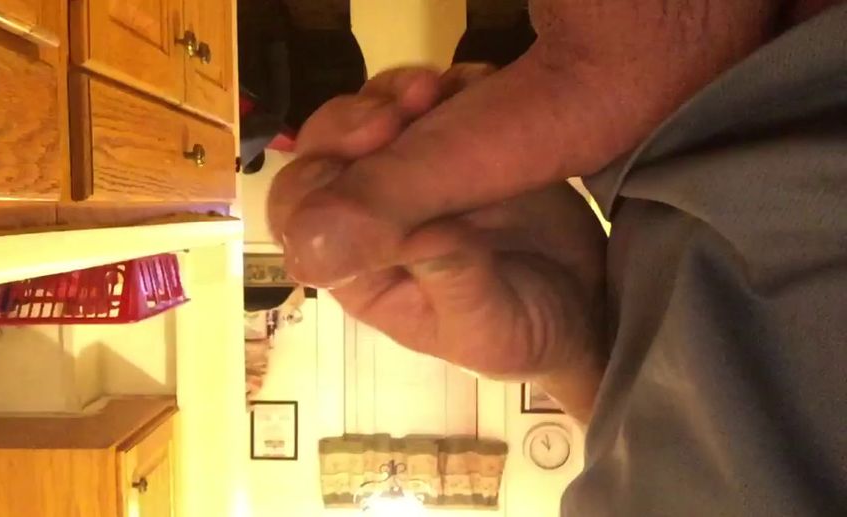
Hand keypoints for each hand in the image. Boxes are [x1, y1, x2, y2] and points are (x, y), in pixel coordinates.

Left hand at [268, 66, 606, 420]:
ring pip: (372, 118)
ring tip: (434, 89)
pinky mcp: (458, 143)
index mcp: (363, 267)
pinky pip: (434, 102)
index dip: (316, 181)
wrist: (588, 305)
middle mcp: (378, 216)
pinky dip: (445, 83)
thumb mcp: (486, 325)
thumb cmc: (523, 335)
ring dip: (392, 94)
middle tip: (402, 109)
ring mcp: (417, 175)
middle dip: (350, 122)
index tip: (365, 159)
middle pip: (327, 154)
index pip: (304, 220)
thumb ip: (450, 282)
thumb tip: (413, 234)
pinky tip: (469, 82)